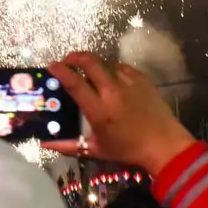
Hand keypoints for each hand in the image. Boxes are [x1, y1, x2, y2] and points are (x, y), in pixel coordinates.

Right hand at [44, 52, 194, 175]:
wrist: (164, 145)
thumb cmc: (128, 150)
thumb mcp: (95, 150)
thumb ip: (67, 145)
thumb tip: (43, 143)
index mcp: (99, 109)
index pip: (74, 82)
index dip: (59, 70)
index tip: (51, 67)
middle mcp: (112, 91)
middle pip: (89, 62)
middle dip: (74, 57)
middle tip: (67, 62)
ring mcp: (129, 82)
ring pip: (105, 62)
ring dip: (93, 63)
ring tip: (88, 70)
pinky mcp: (142, 79)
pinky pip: (121, 67)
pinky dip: (111, 68)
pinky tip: (109, 77)